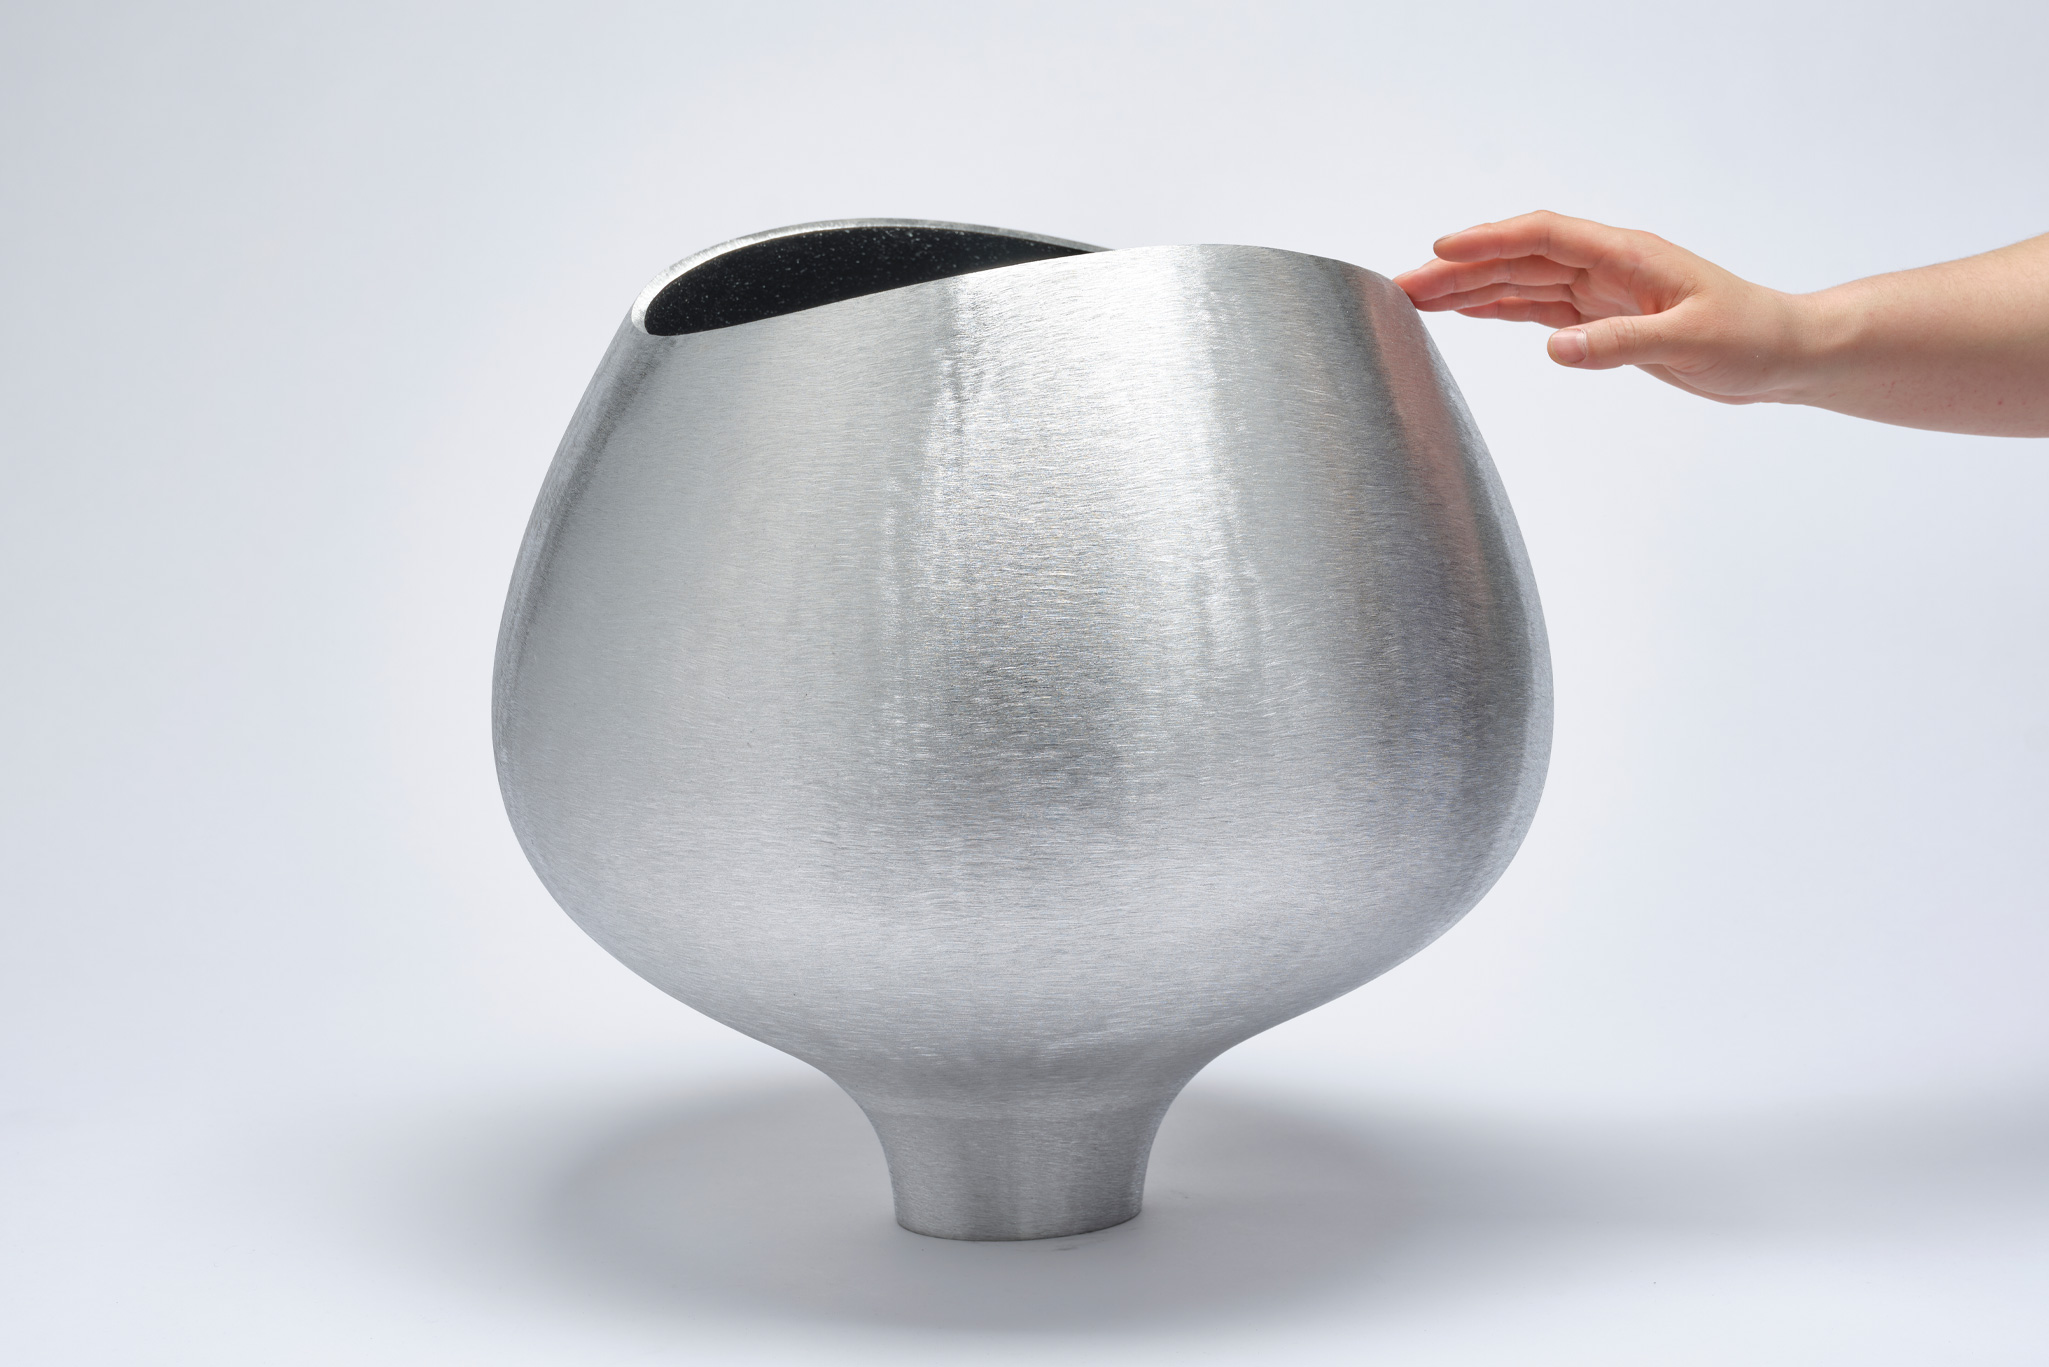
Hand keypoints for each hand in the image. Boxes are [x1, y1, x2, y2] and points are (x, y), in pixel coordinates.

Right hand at [1392, 211, 1806, 405]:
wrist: (1783, 353)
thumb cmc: (1750, 338)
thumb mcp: (1689, 342)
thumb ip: (1619, 344)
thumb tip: (1554, 347)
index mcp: (1626, 255)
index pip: (1542, 236)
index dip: (1488, 241)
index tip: (1439, 250)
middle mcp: (1606, 265)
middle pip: (1517, 257)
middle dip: (1458, 268)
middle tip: (1402, 287)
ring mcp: (1600, 291)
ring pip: (1521, 281)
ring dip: (1469, 287)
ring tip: (1416, 298)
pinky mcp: (1602, 318)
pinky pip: (1537, 307)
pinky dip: (1498, 308)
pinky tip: (1464, 311)